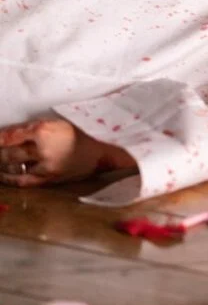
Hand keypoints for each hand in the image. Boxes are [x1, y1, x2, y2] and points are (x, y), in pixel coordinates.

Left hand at [0, 119, 130, 186]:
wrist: (100, 154)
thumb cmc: (79, 135)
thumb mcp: (57, 123)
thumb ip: (32, 128)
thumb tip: (7, 135)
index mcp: (44, 130)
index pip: (10, 135)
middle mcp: (43, 149)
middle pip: (7, 152)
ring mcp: (44, 166)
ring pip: (11, 166)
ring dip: (1, 163)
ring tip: (0, 159)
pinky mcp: (48, 179)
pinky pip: (21, 180)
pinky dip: (8, 177)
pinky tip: (2, 174)